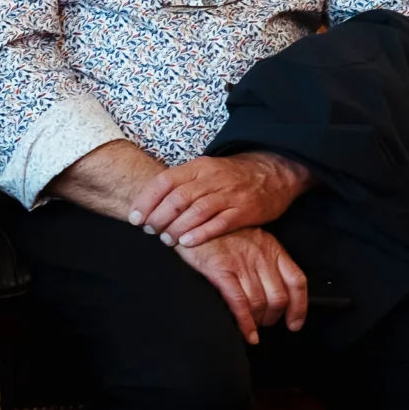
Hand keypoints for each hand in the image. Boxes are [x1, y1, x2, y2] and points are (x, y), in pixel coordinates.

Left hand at [131, 152, 310, 249]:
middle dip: (158, 217)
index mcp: (198, 167)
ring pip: (196, 211)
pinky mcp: (245, 210)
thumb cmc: (231, 177)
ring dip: (176, 227)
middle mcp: (212, 178)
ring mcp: (229, 194)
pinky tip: (187, 242)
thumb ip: (181, 184)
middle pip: (178, 198)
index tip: (134, 217)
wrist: (273, 173)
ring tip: (165, 240)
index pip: (165, 181)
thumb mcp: (205, 171)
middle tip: (149, 231)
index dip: (146, 200)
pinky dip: (201, 233)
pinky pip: (220, 223)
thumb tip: (149, 202)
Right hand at [175, 228, 308, 344]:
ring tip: (251, 328)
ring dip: (258, 322)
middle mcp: (261, 256)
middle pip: (279, 298)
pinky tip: (246, 333)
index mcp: (272, 248)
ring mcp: (241, 262)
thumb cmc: (219, 232)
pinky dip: (245, 322)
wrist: (190, 216)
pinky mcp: (220, 269)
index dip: (299, 307)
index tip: (294, 323)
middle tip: (263, 324)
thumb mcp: (250, 239)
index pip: (296, 281)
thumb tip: (272, 290)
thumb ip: (263, 260)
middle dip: (273, 318)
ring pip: (260, 303)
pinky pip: (239, 302)